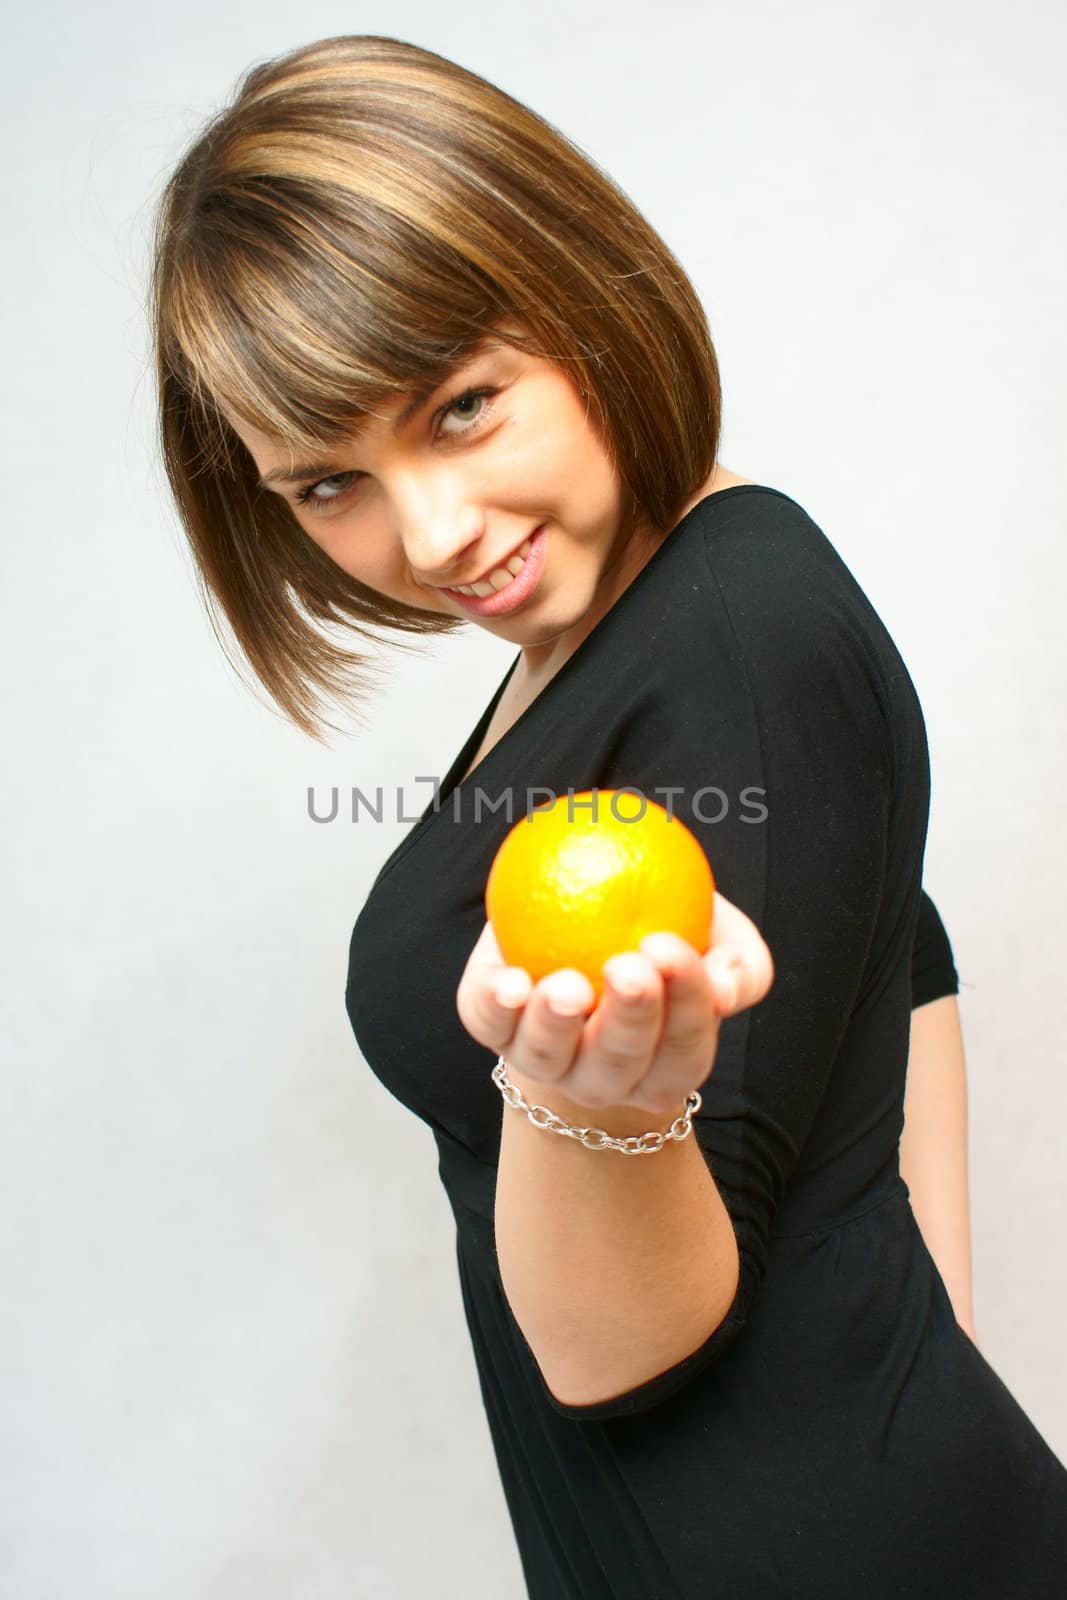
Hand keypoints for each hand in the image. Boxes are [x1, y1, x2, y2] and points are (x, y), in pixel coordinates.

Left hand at [456, 891, 773, 1117]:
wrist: (583, 923)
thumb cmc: (664, 934)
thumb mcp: (717, 938)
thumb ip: (740, 964)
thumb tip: (726, 990)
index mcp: (666, 1065)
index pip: (684, 1047)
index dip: (685, 1003)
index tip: (672, 948)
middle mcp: (605, 1076)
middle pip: (619, 1064)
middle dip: (627, 1019)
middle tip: (630, 967)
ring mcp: (546, 1059)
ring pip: (549, 1057)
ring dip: (557, 1024)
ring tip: (568, 986)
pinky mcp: (494, 1026)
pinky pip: (488, 1023)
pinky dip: (495, 1006)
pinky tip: (509, 982)